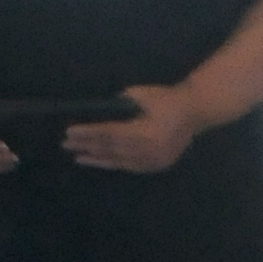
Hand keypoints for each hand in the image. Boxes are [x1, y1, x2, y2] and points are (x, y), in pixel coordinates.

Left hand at [61, 84, 204, 175]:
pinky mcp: (158, 165)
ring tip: (78, 157)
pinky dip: (114, 164)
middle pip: (111, 149)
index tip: (69, 132)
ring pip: (120, 161)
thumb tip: (100, 112)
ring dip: (97, 159)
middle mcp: (148, 150)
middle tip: (66, 145)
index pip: (109, 134)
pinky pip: (131, 167)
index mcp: (144, 132)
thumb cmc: (167, 99)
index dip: (88, 134)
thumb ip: (120, 103)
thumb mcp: (141, 95)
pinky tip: (101, 162)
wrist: (196, 111)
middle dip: (87, 146)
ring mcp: (154, 160)